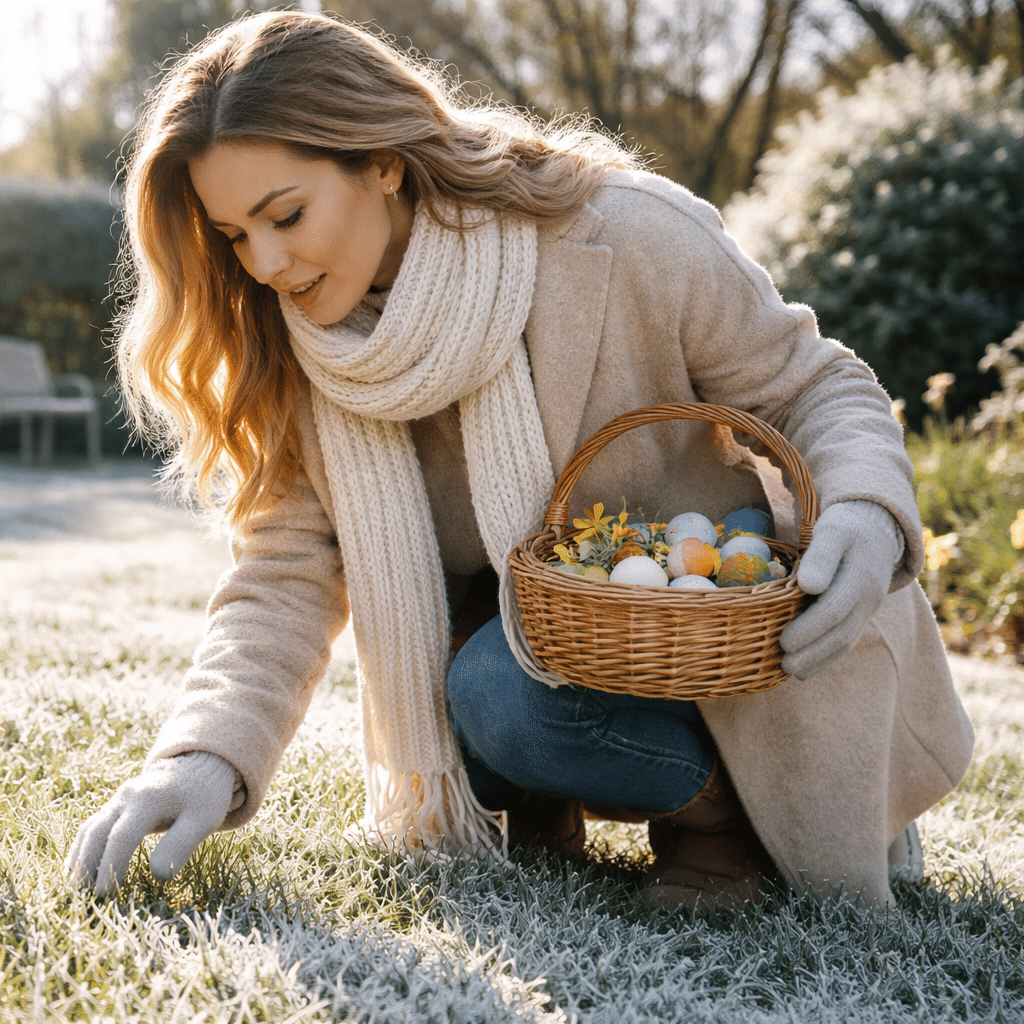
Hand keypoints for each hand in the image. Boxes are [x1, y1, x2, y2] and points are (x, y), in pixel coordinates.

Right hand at [64, 751, 241, 895]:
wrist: (198, 768)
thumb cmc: (203, 798)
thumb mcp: (202, 820)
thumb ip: (181, 845)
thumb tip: (158, 877)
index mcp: (149, 800)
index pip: (122, 837)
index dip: (112, 866)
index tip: (107, 894)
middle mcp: (128, 796)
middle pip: (97, 833)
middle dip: (88, 866)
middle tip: (86, 898)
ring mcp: (119, 799)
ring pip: (90, 829)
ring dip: (81, 858)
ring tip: (77, 890)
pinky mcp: (117, 804)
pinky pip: (93, 825)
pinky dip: (83, 847)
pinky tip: (77, 869)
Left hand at [779, 500, 902, 679]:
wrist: (876, 529)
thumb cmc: (846, 528)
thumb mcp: (832, 530)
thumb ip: (821, 556)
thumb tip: (809, 586)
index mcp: (860, 577)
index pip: (834, 610)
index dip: (809, 629)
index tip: (784, 642)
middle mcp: (868, 599)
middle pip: (840, 633)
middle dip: (811, 653)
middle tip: (784, 665)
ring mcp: (867, 610)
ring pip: (845, 642)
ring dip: (818, 660)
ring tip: (791, 671)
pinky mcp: (861, 615)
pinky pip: (846, 640)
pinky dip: (826, 656)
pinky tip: (805, 667)